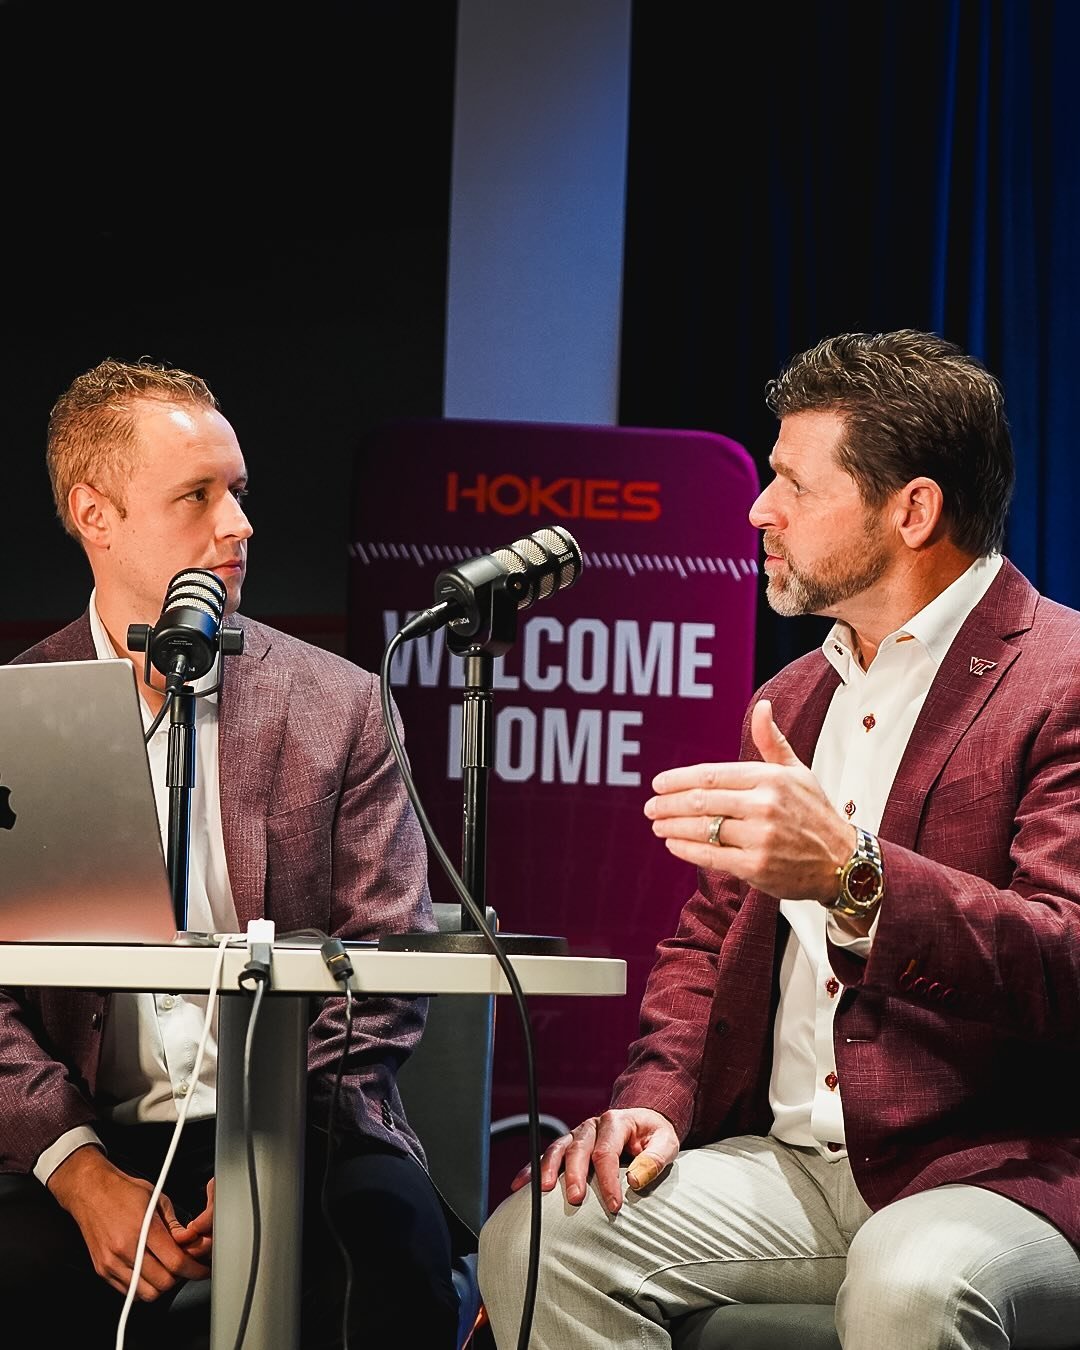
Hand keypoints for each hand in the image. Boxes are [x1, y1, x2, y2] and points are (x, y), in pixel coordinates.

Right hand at [46, 1145, 209, 1299]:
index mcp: (143, 1228)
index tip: (202, 1270)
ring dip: (160, 1285)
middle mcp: (125, 1249)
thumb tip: (190, 1242)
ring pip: (146, 1294)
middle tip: (184, 1266)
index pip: (175, 1261)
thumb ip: (175, 1224)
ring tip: (165, 1269)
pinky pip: (129, 1292)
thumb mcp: (158, 1198)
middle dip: (179, 1277)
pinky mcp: (102, 1270)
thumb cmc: (123, 1191)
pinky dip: (143, 1287)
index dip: (194, 1269)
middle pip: (163, 1283)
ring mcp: (112, 1263)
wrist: (91, 1192)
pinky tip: (148, 1271)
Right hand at [509, 1108, 677, 1214]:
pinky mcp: (569, 1145)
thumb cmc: (655, 1137)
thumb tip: (635, 1180)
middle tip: (575, 1200)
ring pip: (558, 1148)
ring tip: (542, 1192)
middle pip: (578, 1148)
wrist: (644, 1124)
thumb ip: (655, 1159)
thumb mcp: (666, 1143)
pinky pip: (547, 1154)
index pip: (606, 1151)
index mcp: (616, 1121)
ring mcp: (578, 1134)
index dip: (608, 1179)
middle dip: (574, 1175)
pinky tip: (519, 1185)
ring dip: (548, 1169)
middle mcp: (593, 1126)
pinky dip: (532, 1168)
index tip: (613, 1206)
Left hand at [644, 698, 854, 902]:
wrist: (842, 861)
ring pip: (703, 828)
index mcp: (770, 777)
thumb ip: (771, 741)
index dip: (679, 779)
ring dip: (673, 827)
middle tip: (650, 807)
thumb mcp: (796, 772)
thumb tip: (761, 706)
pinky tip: (673, 845)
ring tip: (657, 825)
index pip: (712, 774)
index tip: (658, 784)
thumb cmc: (814, 812)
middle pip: (702, 800)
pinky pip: (711, 856)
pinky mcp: (756, 866)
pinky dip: (686, 850)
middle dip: (669, 804)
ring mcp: (760, 837)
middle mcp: (764, 805)